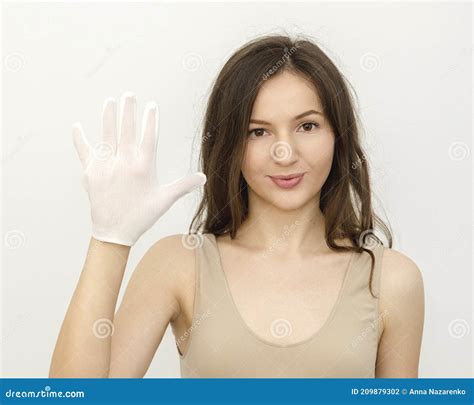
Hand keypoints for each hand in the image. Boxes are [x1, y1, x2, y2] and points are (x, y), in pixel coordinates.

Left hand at [72, 92, 205, 245]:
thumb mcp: (164, 200)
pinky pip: (85, 151)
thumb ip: (184, 186)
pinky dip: (80, 139)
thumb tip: (203, 177)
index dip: (151, 119)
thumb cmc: (142, 216)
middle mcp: (124, 162)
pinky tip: (77, 126)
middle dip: (129, 110)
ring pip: (107, 135)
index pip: (149, 136)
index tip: (152, 106)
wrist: (114, 232)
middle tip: (129, 94)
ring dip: (108, 117)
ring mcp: (105, 165)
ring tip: (110, 101)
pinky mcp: (90, 172)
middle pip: (127, 130)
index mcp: (143, 167)